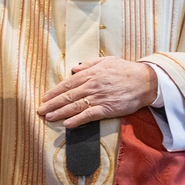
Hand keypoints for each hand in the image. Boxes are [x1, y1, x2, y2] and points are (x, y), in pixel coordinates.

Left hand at [37, 57, 157, 128]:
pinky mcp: (107, 109)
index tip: (44, 97)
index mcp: (90, 73)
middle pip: (67, 96)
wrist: (144, 81)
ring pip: (74, 106)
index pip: (67, 84)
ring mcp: (98, 97)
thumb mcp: (106, 60)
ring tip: (49, 117)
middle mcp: (91, 85)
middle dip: (52, 104)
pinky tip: (67, 124)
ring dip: (60, 113)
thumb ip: (88, 64)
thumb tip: (74, 68)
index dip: (54, 91)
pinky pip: (88, 115)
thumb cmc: (125, 70)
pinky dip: (77, 120)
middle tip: (40, 110)